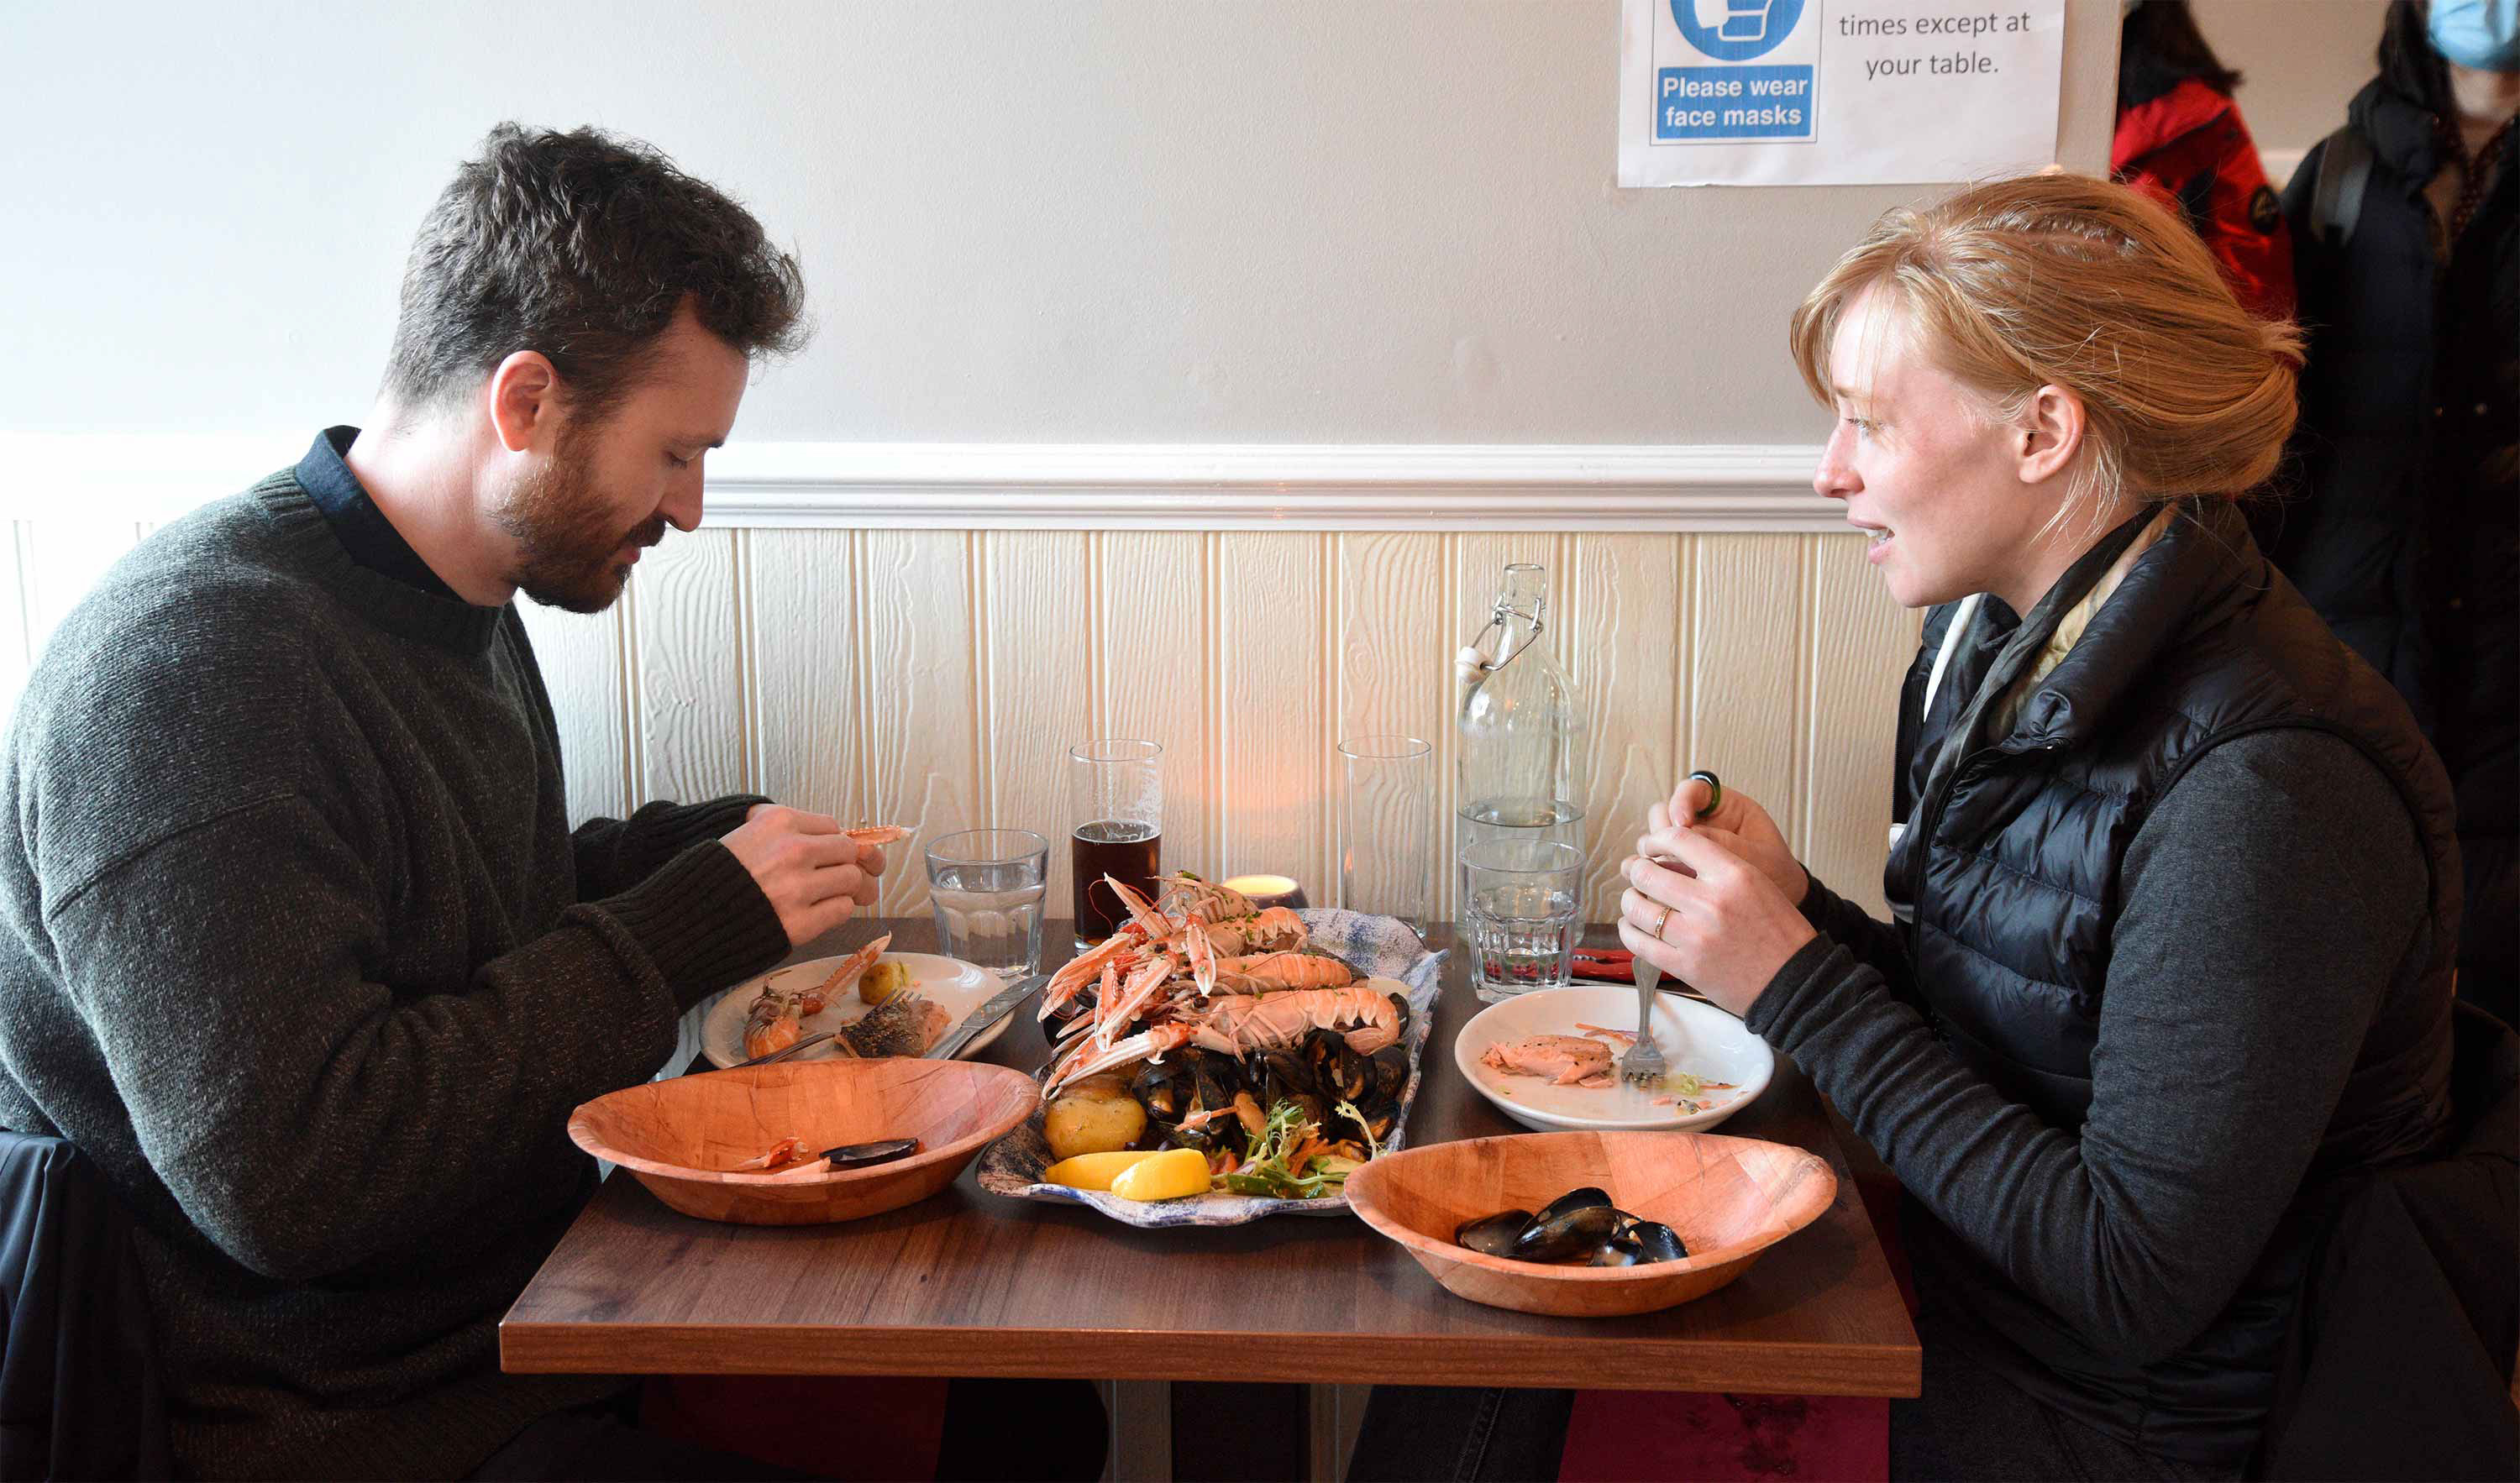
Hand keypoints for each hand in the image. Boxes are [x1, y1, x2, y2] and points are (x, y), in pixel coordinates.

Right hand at [721, 804, 885, 946]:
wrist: (689, 918)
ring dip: (844, 890)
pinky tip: (819, 912)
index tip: (827, 856)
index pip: (832, 827)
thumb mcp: (745, 833)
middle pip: (848, 852)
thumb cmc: (715, 876)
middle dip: (845, 865)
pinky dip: (836, 911)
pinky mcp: (800, 923)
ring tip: (829, 896)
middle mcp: (793, 850)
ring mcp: (798, 887)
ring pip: (851, 880)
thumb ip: (782, 828)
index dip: (832, 843)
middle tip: (837, 878)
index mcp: (779, 822)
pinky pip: (842, 909)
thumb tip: (831, 834)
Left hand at [1618, 823, 1815, 1018]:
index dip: (1656, 840)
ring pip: (1638, 908)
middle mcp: (1711, 902)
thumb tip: (1672, 856)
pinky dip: (1630, 931)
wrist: (1795, 982)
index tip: (1650, 845)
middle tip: (1638, 874)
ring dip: (1631, 901)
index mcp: (1733, 875)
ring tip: (1636, 902)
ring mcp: (1695, 936)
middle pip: (1648, 873)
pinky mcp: (1684, 966)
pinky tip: (1633, 927)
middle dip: (1637, 871)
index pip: (1679, 839)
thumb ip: (1717, 868)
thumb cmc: (1779, 932)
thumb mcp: (1758, 884)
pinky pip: (1640, 943)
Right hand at [1651, 774, 1807, 906]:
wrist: (1780, 899)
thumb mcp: (1758, 855)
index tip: (1683, 823)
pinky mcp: (1678, 866)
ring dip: (1653, 851)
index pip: (1693, 790)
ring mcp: (1686, 844)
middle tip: (1670, 850)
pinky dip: (1652, 870)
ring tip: (1665, 871)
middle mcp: (1701, 821)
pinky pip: (1655, 862)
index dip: (1682, 801)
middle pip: (1664, 811)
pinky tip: (1658, 884)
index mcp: (1726, 807)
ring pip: (1654, 836)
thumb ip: (1724, 843)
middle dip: (1663, 829)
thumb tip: (1685, 835)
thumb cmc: (1775, 872)